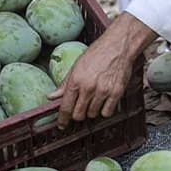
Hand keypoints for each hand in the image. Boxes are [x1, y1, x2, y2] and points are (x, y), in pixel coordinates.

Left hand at [48, 13, 156, 127]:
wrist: (118, 46)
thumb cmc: (97, 53)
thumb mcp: (76, 66)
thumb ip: (64, 84)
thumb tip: (51, 96)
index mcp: (76, 80)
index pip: (65, 107)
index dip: (62, 119)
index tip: (62, 124)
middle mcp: (88, 87)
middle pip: (78, 115)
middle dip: (78, 114)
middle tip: (80, 109)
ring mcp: (103, 91)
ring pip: (93, 114)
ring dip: (92, 111)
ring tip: (95, 99)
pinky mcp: (116, 93)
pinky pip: (107, 112)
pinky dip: (105, 110)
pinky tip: (105, 101)